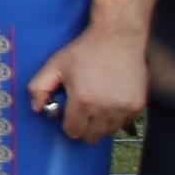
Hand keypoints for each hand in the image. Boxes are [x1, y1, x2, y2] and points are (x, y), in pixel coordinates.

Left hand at [26, 29, 146, 142]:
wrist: (118, 38)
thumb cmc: (86, 51)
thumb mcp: (55, 65)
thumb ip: (39, 87)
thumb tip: (37, 108)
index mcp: (82, 101)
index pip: (73, 132)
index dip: (69, 123)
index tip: (70, 112)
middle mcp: (104, 108)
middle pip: (92, 137)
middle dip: (84, 126)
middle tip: (83, 110)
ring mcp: (123, 108)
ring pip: (109, 132)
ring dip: (101, 124)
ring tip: (98, 104)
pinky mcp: (137, 105)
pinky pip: (124, 123)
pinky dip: (117, 117)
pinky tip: (111, 100)